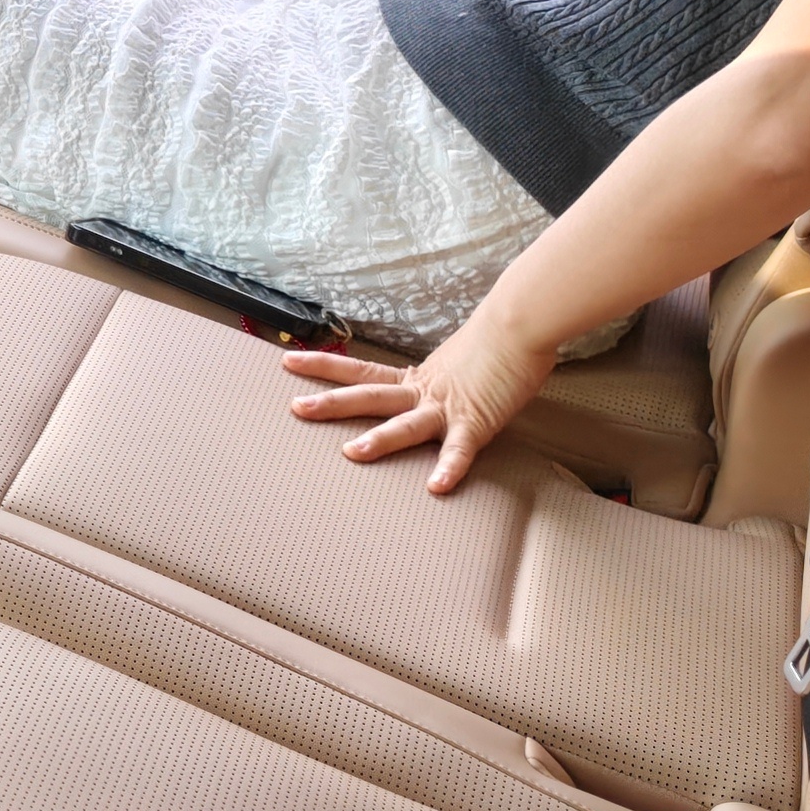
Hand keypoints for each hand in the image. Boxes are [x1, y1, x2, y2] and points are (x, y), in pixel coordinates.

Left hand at [280, 316, 558, 494]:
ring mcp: (447, 407)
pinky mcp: (476, 421)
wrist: (521, 324)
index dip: (325, 367)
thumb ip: (438, 380)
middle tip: (295, 409)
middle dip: (331, 404)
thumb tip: (433, 388)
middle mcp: (424, 391)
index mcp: (417, 378)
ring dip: (379, 439)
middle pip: (369, 396)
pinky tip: (436, 486)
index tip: (289, 363)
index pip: (362, 371)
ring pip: (405, 424)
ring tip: (351, 453)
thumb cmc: (495, 342)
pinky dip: (450, 467)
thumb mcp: (455, 364)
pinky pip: (459, 449)